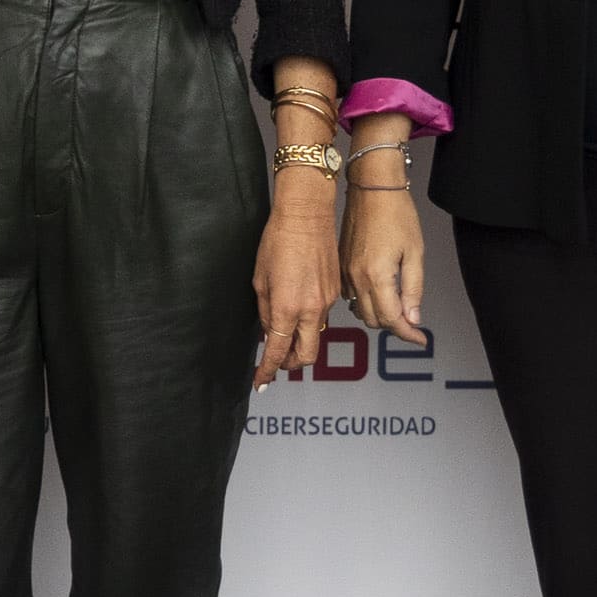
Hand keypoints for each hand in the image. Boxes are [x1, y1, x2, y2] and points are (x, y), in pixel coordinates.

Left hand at [251, 169, 341, 387]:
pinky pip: (322, 317)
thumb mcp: (260, 279)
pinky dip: (309, 322)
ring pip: (315, 336)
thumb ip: (266, 311)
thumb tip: (269, 330)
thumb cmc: (278, 241)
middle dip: (290, 364)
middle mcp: (311, 310)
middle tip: (276, 361)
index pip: (277, 351)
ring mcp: (327, 302)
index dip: (267, 370)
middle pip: (306, 356)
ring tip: (283, 334)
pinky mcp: (336, 291)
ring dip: (300, 343)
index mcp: (288, 308)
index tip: (261, 381)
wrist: (308, 215)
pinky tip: (297, 309)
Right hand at [342, 180, 427, 345]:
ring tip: (398, 308)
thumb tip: (413, 318)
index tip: (420, 338)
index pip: (391, 319)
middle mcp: (356, 278)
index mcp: (376, 275)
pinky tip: (379, 293)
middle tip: (412, 321)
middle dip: (394, 326)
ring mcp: (346, 272)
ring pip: (360, 311)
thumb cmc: (396, 213)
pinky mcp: (341, 266)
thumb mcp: (415, 252)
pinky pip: (350, 296)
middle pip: (374, 320)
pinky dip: (365, 302)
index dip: (408, 333)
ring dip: (379, 316)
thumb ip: (413, 289)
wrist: (372, 188)